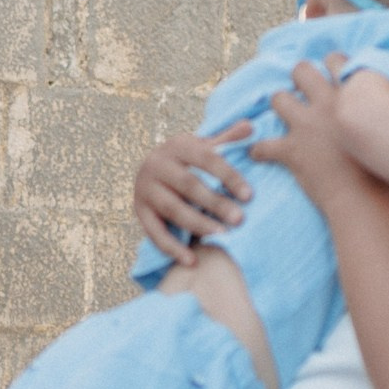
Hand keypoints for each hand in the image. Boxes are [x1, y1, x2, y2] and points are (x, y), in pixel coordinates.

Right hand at [132, 122, 257, 262]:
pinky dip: (173, 248)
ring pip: (173, 209)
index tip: (249, 196)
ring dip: (198, 224)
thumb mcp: (202, 146)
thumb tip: (250, 127)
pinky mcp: (139, 212)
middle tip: (239, 219)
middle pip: (189, 185)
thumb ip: (225, 139)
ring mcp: (145, 189)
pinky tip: (192, 261)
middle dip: (215, 203)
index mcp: (177, 146)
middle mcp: (156, 164)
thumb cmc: (186, 160)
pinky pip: (155, 233)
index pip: (206, 159)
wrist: (150, 169)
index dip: (228, 176)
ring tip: (222, 236)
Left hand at [255, 60, 371, 204]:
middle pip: (301, 71)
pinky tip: (260, 154)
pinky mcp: (291, 150)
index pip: (335, 60)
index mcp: (352, 95)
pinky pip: (263, 145)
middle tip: (300, 89)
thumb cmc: (385, 168)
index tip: (328, 71)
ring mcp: (306, 126)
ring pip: (278, 98)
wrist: (367, 197)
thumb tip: (375, 106)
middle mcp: (327, 103)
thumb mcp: (388, 128)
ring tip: (283, 116)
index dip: (329, 65)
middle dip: (298, 77)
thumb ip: (376, 110)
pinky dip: (259, 151)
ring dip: (280, 106)